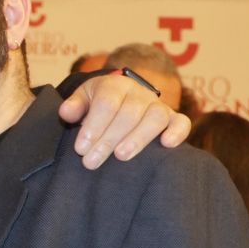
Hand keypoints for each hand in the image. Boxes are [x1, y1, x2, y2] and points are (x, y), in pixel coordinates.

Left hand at [60, 73, 191, 169]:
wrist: (122, 99)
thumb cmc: (98, 104)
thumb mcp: (83, 100)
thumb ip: (74, 106)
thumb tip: (67, 113)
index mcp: (115, 86)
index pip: (106, 103)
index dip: (93, 126)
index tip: (81, 148)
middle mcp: (139, 93)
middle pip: (128, 113)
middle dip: (108, 139)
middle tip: (91, 161)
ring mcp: (158, 106)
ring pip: (155, 117)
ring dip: (138, 138)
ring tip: (121, 156)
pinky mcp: (173, 118)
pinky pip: (181, 122)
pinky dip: (177, 132)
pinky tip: (167, 145)